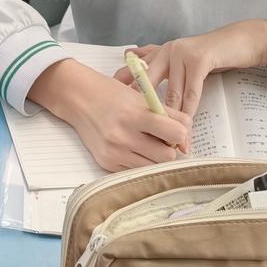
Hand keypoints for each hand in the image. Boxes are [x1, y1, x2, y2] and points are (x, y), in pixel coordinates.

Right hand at [29, 58, 190, 172]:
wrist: (79, 99)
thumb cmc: (113, 95)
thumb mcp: (143, 97)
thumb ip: (170, 115)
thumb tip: (187, 140)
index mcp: (135, 114)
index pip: (176, 134)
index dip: (180, 134)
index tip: (175, 131)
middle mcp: (123, 136)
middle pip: (167, 156)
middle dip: (168, 148)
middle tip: (159, 138)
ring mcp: (114, 153)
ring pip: (153, 167)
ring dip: (154, 157)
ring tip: (145, 143)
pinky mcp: (107, 164)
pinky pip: (136, 171)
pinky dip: (139, 161)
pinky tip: (130, 147)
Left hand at [113, 20, 266, 117]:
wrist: (241, 41)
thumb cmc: (211, 54)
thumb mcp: (182, 58)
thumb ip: (160, 64)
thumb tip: (133, 65)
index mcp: (161, 52)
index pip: (134, 71)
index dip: (123, 89)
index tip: (114, 110)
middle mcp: (167, 50)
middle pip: (146, 83)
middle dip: (141, 107)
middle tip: (134, 130)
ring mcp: (182, 53)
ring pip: (171, 92)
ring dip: (170, 117)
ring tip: (166, 138)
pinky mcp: (199, 59)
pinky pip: (191, 91)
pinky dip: (189, 109)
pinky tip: (186, 124)